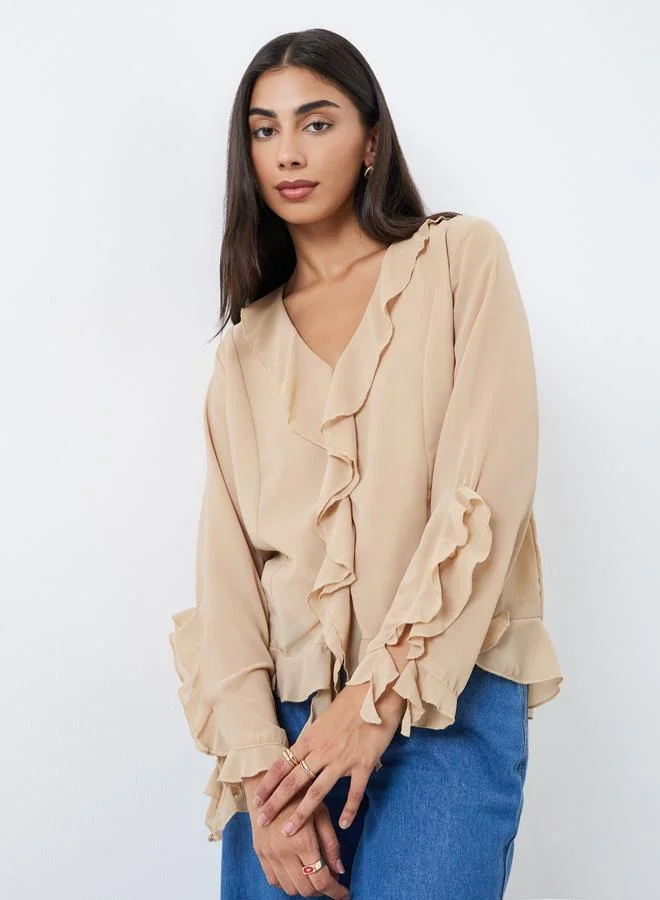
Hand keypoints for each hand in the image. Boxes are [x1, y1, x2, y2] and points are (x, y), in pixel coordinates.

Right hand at [244, 778, 349, 897]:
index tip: (344, 892)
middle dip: (321, 890)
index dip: (335, 891)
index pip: (321, 880)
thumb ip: (331, 843)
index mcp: (302, 842)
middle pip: (305, 889)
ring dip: (304, 887)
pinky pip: (273, 880)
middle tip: (329, 879)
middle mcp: (283, 853)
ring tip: (313, 874)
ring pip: (289, 888)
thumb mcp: (321, 813)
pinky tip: (296, 870)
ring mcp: (269, 855)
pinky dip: (286, 882)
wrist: (269, 781)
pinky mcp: (260, 853)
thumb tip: (339, 870)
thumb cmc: (301, 793)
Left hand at [250, 680, 404, 837]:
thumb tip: (303, 748)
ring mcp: (342, 759)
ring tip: (289, 831)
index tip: (256, 799)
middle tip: (262, 821)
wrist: (376, 693)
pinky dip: (349, 810)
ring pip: (317, 791)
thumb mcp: (325, 718)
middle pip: (293, 781)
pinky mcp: (363, 764)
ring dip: (301, 813)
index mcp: (311, 738)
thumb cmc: (351, 702)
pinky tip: (343, 824)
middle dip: (276, 803)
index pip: (283, 764)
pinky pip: (354, 792)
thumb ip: (314, 737)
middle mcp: (322, 751)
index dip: (268, 783)